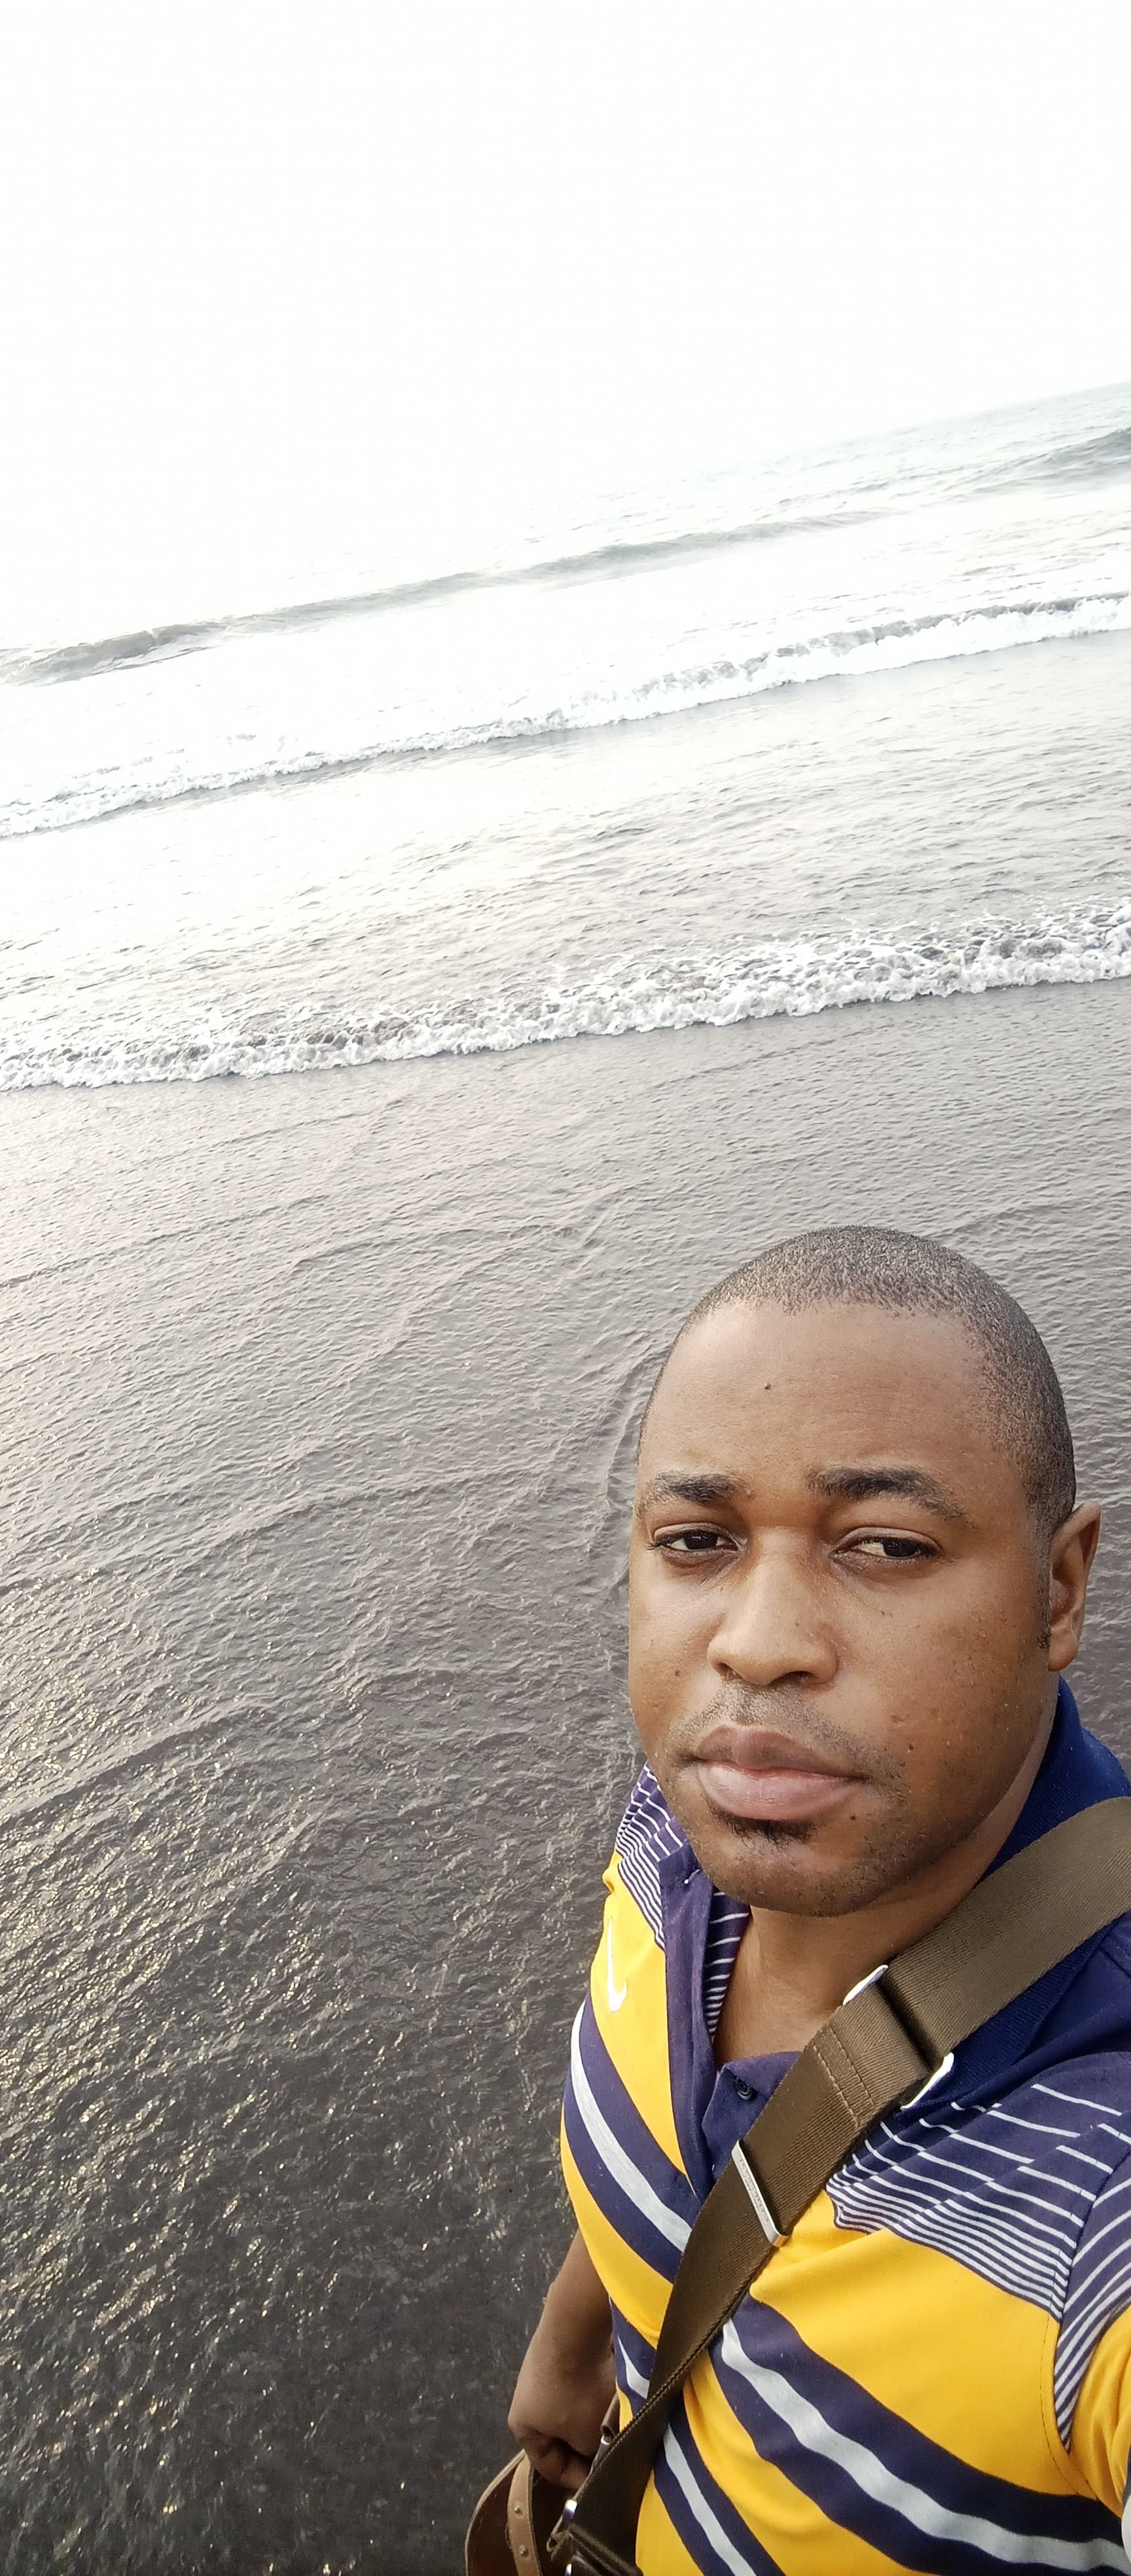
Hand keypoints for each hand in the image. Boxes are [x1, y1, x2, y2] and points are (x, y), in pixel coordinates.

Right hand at [508, 2307, 616, 2493]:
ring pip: (574, 2409)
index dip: (578, 2480)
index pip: (549, 2467)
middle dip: (588, 2444)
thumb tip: (599, 2451)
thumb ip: (592, 2453)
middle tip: (614, 2451)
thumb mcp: (586, 2434)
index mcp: (523, 2426)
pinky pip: (581, 2382)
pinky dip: (597, 2391)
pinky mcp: (562, 2350)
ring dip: (595, 2416)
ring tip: (619, 2420)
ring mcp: (543, 2371)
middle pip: (562, 2436)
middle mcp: (527, 2399)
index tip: (604, 2483)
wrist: (574, 2326)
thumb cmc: (576, 2391)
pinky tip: (614, 2391)